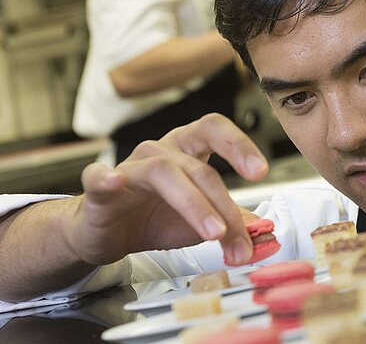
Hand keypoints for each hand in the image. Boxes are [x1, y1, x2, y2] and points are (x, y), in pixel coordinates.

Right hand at [62, 114, 267, 265]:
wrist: (108, 234)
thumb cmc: (156, 218)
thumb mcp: (202, 224)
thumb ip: (233, 226)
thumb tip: (266, 235)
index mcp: (188, 150)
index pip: (215, 130)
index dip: (239, 145)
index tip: (261, 171)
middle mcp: (161, 151)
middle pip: (197, 164)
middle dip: (222, 199)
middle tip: (238, 229)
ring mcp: (130, 167)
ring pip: (163, 172)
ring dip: (193, 204)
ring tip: (213, 233)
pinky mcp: (99, 189)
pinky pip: (99, 177)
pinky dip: (106, 178)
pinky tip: (115, 182)